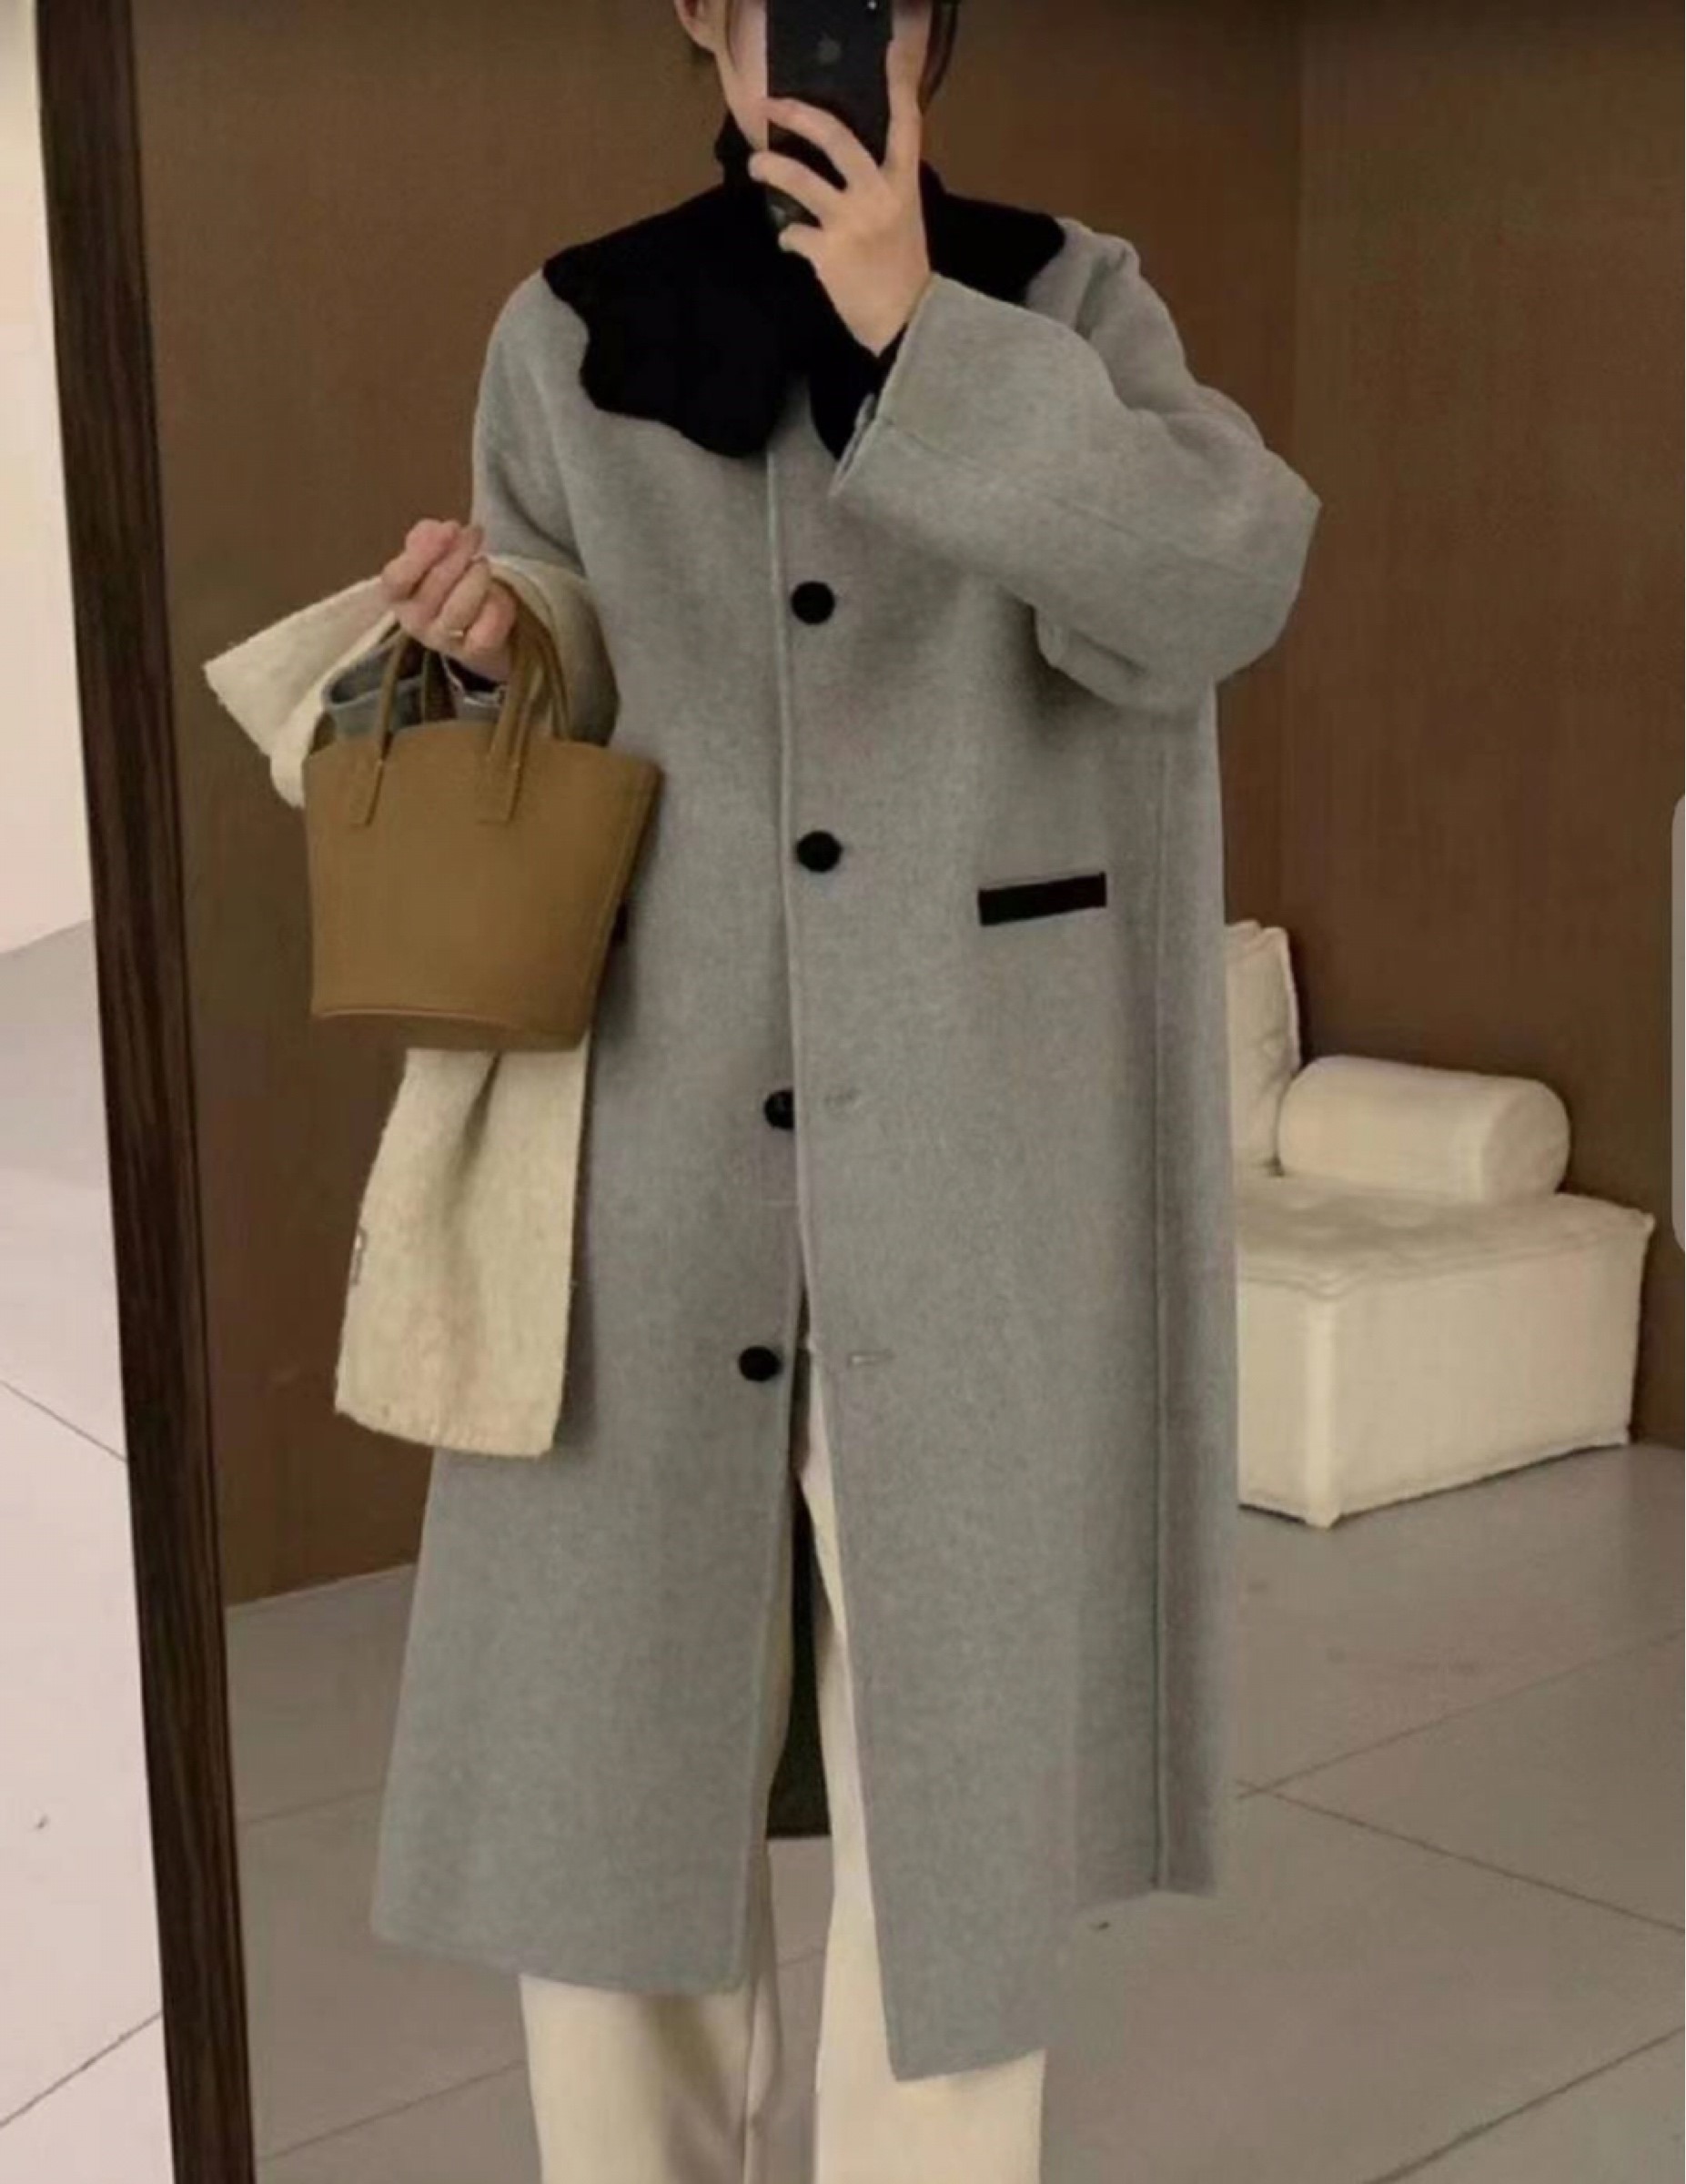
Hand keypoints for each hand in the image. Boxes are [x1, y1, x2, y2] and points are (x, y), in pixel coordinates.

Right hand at [380, 518, 517, 681]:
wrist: (473, 625)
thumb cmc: (444, 582)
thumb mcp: (429, 554)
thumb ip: (427, 538)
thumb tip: (437, 530)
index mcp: (396, 596)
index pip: (397, 579)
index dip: (424, 551)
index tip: (451, 527)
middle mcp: (414, 622)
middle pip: (433, 588)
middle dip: (458, 555)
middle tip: (474, 534)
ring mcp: (443, 640)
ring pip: (459, 609)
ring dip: (476, 579)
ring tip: (483, 562)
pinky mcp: (472, 652)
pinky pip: (487, 628)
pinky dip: (497, 604)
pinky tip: (497, 591)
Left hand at [747, 35, 933, 356]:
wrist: (907, 324)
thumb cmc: (905, 274)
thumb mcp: (905, 221)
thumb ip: (883, 191)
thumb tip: (851, 173)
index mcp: (903, 184)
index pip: (905, 123)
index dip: (898, 83)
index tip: (891, 50)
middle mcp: (877, 194)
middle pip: (834, 137)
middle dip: (798, 115)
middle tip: (771, 105)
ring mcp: (850, 222)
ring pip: (799, 179)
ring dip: (770, 169)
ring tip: (756, 166)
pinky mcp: (827, 252)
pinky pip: (793, 233)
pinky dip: (788, 237)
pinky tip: (791, 242)